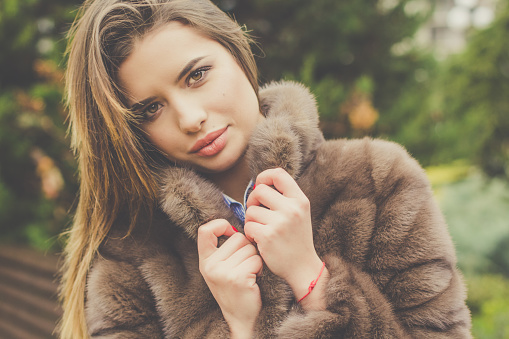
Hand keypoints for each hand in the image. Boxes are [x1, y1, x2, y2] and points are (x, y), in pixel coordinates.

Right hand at [197, 219, 262, 336]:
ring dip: (255, 259)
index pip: (205, 230)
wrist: (241, 318)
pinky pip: (256, 260)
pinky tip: (254, 279)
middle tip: (244, 265)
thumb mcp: (221, 268)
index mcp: (205, 260)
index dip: (220, 224)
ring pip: (249, 248)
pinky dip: (260, 268)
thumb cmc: (236, 289)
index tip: (230, 232)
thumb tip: (238, 226)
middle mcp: (210, 266)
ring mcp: (223, 272)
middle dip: (247, 248)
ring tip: (249, 273)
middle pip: (237, 237)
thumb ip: (224, 248)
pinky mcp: (238, 278)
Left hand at [244, 168, 323, 301]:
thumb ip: (284, 198)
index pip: (279, 174)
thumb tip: (259, 184)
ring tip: (261, 229)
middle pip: (260, 190)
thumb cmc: (296, 239)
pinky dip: (249, 233)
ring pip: (251, 210)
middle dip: (253, 200)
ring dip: (251, 220)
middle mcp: (292, 209)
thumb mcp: (298, 213)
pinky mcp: (268, 236)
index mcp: (300, 200)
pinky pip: (248, 226)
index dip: (264, 176)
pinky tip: (259, 240)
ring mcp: (280, 223)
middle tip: (257, 213)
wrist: (302, 267)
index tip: (260, 186)